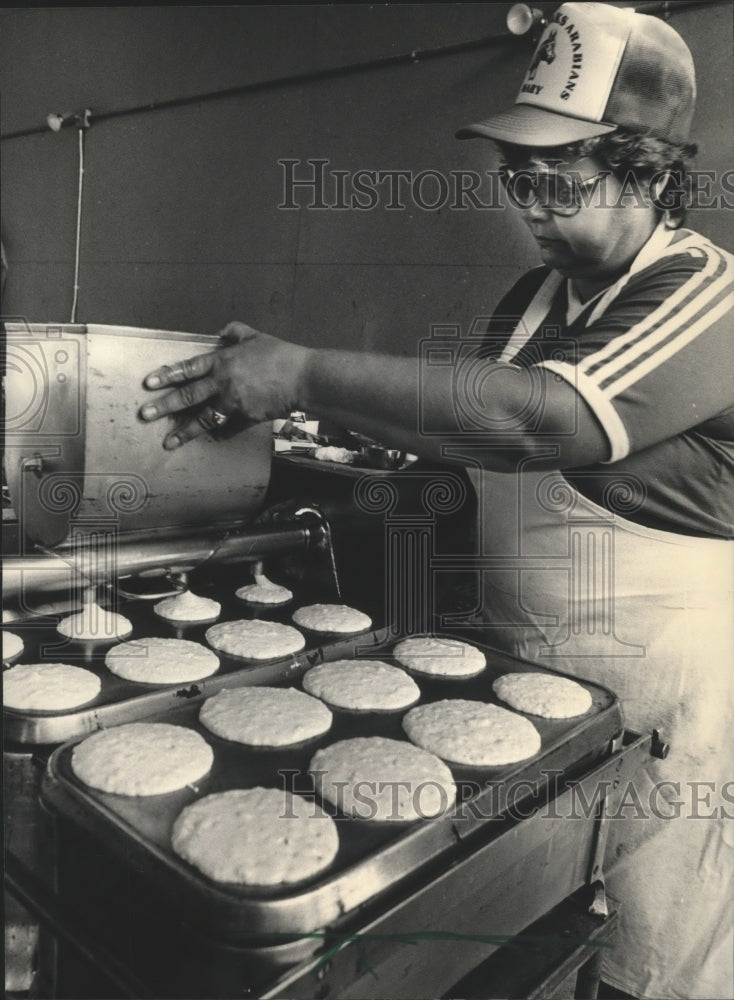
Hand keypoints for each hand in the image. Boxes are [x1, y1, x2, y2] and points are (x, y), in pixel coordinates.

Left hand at [139, 323, 309, 449]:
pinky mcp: (246, 418)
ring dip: (185, 432)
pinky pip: (227, 429)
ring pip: (203, 419)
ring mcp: (233, 403)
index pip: (188, 368)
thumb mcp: (256, 336)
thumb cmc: (281, 355)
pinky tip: (210, 439)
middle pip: (188, 396)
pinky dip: (218, 434)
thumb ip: (236, 332)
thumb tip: (223, 331)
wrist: (302, 378)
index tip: (150, 383)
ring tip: (169, 442)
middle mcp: (223, 383)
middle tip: (145, 414)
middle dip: (164, 406)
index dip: (167, 375)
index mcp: (222, 361)